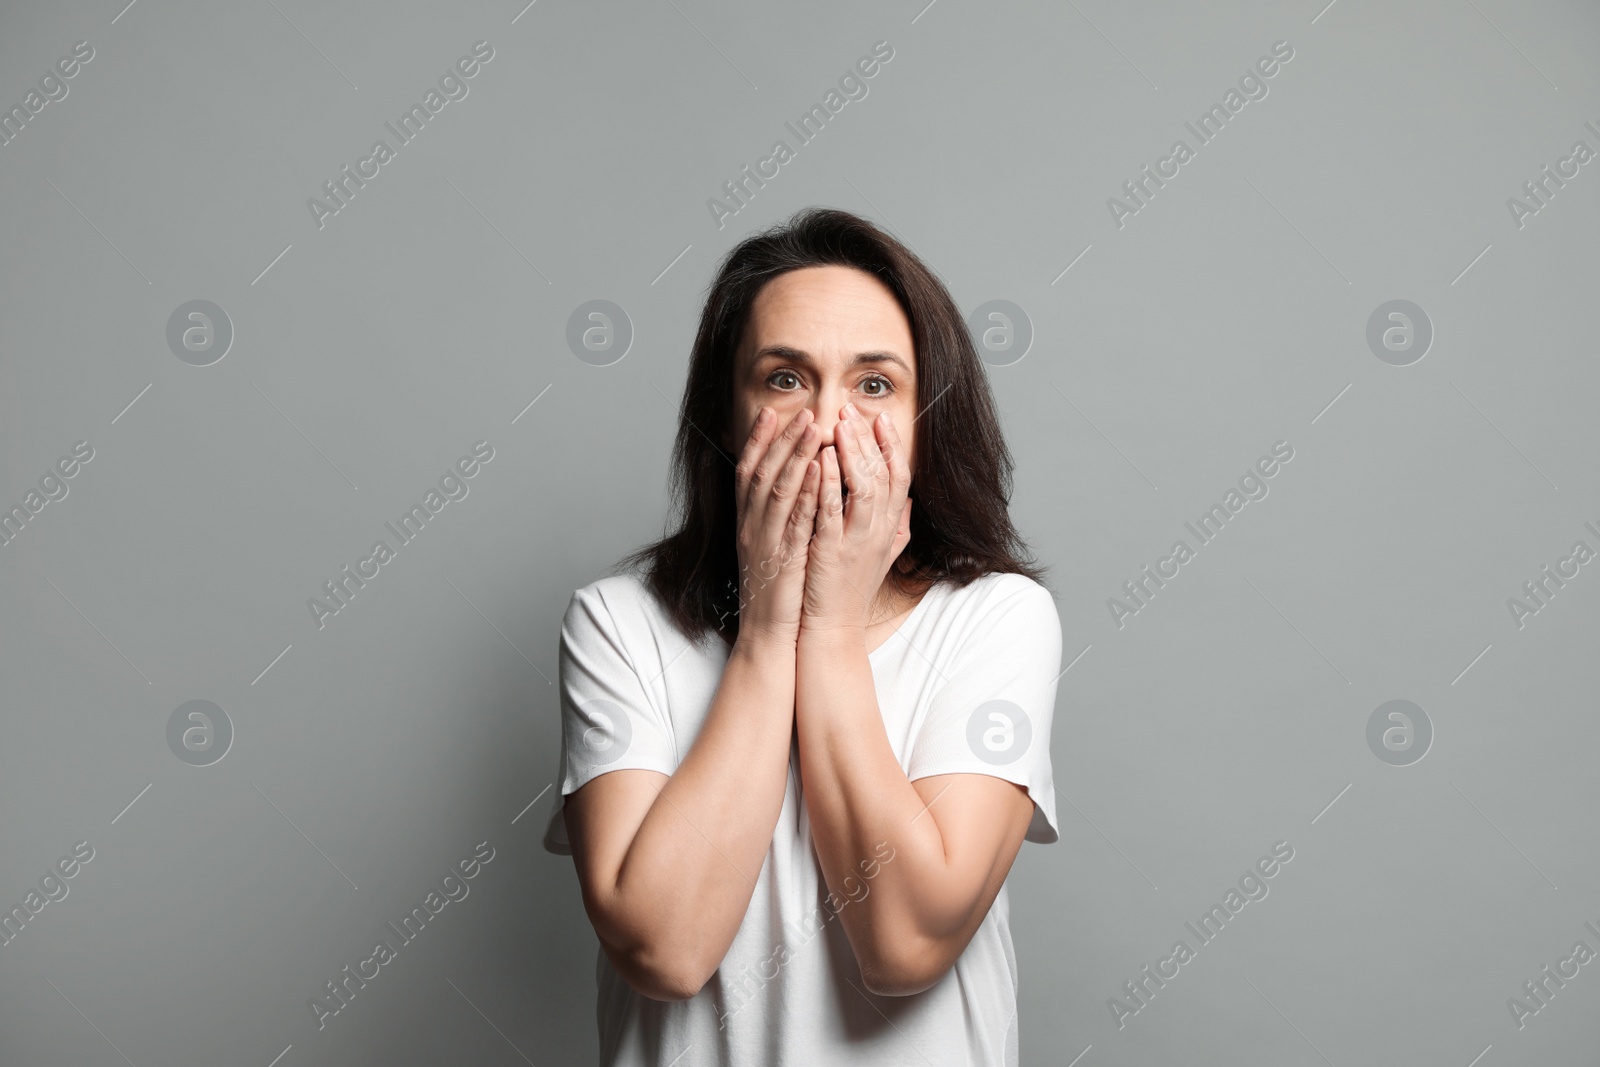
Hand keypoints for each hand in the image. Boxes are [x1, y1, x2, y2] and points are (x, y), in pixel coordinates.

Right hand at [730, 406, 825, 644]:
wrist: (768, 634)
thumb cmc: (776, 591)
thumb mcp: (771, 547)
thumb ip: (778, 517)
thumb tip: (792, 488)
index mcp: (747, 522)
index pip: (747, 471)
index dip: (758, 440)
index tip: (771, 412)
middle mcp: (751, 527)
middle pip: (762, 472)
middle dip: (783, 439)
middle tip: (802, 410)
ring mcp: (765, 542)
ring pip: (778, 489)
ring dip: (796, 456)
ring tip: (814, 427)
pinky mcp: (784, 559)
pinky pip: (796, 520)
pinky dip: (809, 493)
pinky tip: (822, 472)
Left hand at [802, 403, 912, 632]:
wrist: (833, 629)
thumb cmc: (851, 590)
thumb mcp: (881, 555)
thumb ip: (897, 527)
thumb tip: (908, 501)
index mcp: (889, 529)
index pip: (899, 478)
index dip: (892, 446)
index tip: (881, 418)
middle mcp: (879, 532)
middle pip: (884, 475)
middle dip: (870, 439)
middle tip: (854, 410)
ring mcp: (857, 542)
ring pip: (864, 488)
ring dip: (854, 454)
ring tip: (841, 424)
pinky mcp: (832, 552)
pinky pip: (833, 511)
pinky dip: (829, 483)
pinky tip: (822, 459)